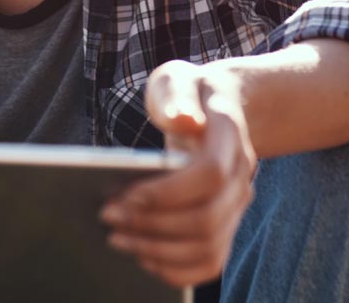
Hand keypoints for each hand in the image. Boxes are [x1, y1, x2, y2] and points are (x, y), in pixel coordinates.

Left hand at [100, 60, 256, 287]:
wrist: (217, 107)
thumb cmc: (188, 93)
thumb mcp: (177, 79)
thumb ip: (176, 94)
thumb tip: (182, 118)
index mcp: (229, 135)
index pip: (209, 175)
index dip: (168, 191)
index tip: (126, 194)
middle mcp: (241, 175)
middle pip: (207, 219)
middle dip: (153, 224)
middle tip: (108, 217)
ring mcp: (237, 204)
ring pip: (208, 247)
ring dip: (159, 251)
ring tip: (117, 239)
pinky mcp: (226, 224)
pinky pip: (211, 262)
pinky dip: (178, 269)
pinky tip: (143, 258)